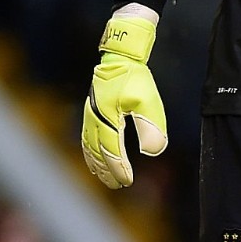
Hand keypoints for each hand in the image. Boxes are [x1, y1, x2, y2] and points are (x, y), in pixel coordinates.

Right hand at [81, 15, 167, 188]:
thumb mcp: (149, 101)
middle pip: (98, 153)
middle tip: (118, 185)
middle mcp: (95, 120)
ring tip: (104, 177)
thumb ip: (151, 126)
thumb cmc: (135, 78)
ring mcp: (90, 115)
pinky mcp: (91, 111)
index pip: (113, 151)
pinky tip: (94, 158)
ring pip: (89, 147)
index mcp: (108, 119)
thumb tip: (153, 150)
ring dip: (96, 164)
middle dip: (107, 171)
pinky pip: (86, 138)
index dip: (119, 169)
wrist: (119, 56)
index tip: (127, 181)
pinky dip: (89, 152)